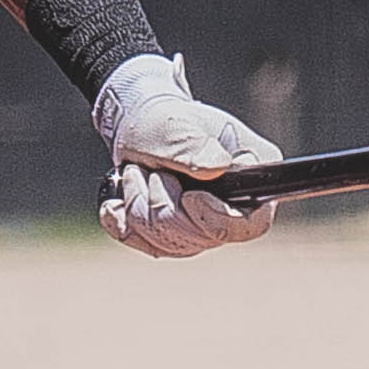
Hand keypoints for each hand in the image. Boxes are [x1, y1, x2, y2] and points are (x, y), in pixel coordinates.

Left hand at [94, 51, 277, 260]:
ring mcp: (205, 228)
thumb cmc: (164, 123)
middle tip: (152, 170)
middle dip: (164, 204)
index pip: (250, 224)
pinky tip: (118, 201)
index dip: (217, 218)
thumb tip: (217, 167)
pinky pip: (147, 245)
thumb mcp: (174, 126)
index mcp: (251, 175)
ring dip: (141, 207)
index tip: (189, 195)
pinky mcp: (175, 238)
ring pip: (171, 245)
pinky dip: (125, 221)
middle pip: (202, 238)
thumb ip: (193, 147)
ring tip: (137, 173)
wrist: (141, 128)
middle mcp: (233, 209)